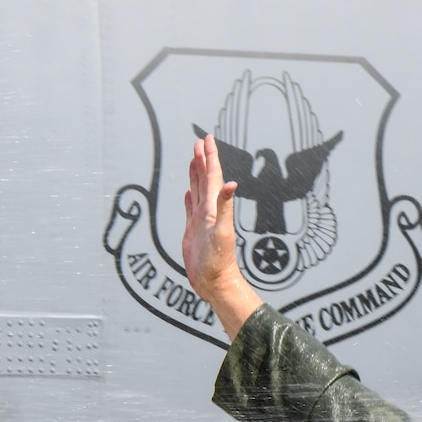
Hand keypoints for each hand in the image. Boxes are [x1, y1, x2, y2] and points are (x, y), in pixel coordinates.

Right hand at [182, 134, 261, 339]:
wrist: (214, 281)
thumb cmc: (219, 261)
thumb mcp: (222, 231)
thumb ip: (225, 207)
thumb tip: (232, 184)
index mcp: (214, 207)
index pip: (213, 176)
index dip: (210, 157)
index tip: (207, 139)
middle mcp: (208, 210)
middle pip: (205, 178)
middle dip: (202, 159)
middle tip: (199, 142)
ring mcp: (201, 220)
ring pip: (198, 189)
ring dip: (196, 173)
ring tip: (194, 158)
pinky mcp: (193, 230)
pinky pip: (190, 208)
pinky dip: (190, 197)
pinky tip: (189, 191)